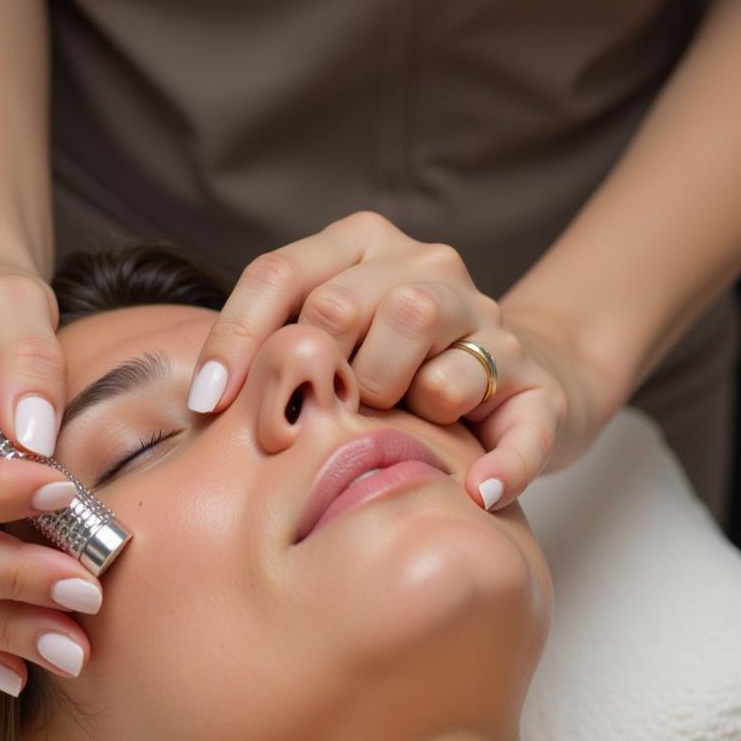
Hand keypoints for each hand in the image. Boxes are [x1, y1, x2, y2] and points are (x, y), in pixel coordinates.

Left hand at [186, 211, 596, 509]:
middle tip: (328, 418)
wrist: (521, 380)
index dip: (237, 337)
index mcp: (366, 248)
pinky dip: (500, 460)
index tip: (208, 403)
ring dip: (396, 392)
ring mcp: (488, 320)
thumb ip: (280, 350)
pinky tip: (478, 492)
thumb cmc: (400, 371)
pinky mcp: (537, 384)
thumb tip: (203, 403)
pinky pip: (518, 421)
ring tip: (406, 430)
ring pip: (419, 321)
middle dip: (320, 369)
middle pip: (343, 300)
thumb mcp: (335, 345)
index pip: (282, 273)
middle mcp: (429, 269)